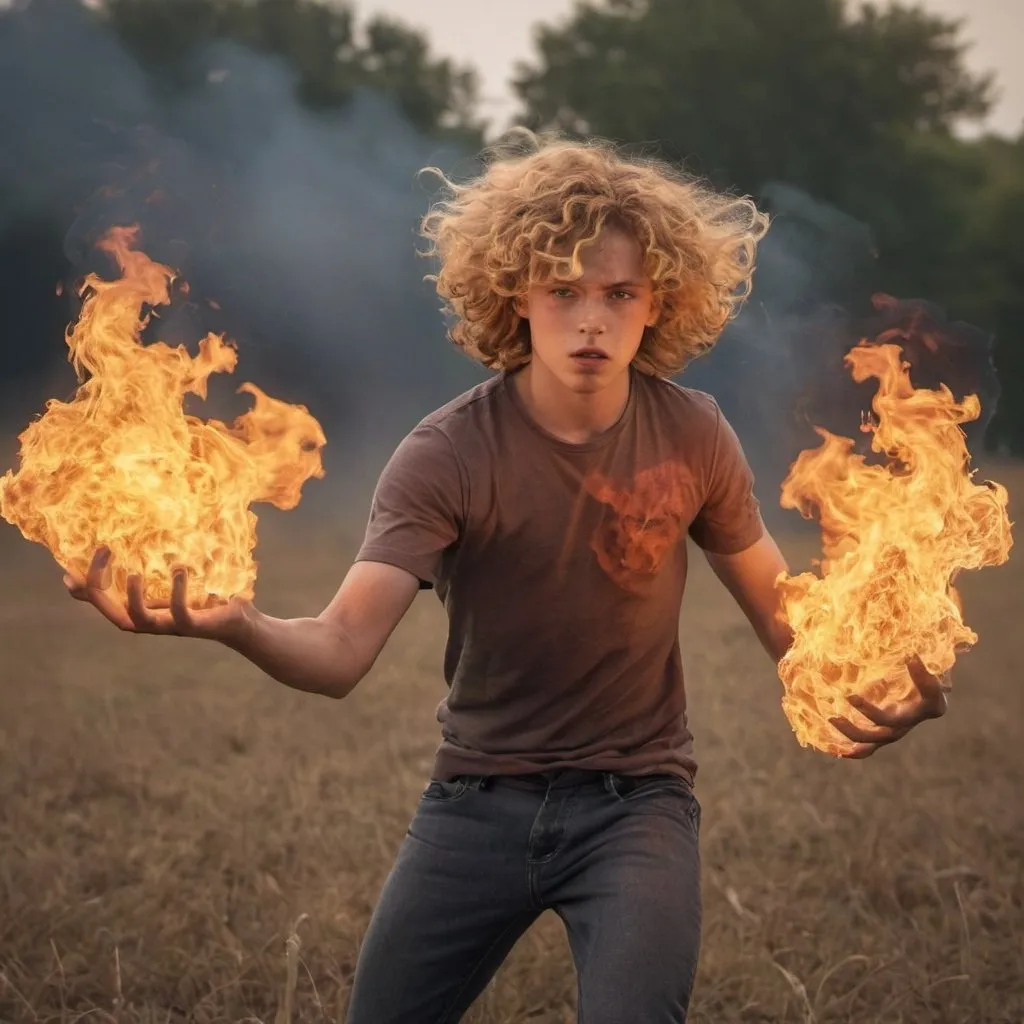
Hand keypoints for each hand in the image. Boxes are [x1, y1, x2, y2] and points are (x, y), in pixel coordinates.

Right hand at [64, 546, 254, 644]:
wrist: (236, 619)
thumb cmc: (200, 597)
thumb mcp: (169, 582)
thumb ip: (150, 572)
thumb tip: (134, 547)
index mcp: (138, 608)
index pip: (101, 601)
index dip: (82, 588)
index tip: (69, 568)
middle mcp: (149, 621)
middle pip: (110, 611)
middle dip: (99, 584)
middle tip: (105, 550)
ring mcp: (169, 626)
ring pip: (137, 620)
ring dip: (132, 597)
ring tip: (134, 571)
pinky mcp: (193, 626)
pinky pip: (178, 614)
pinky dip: (176, 593)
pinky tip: (178, 569)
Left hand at [829, 655, 950, 758]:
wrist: (921, 699)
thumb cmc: (922, 676)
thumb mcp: (927, 666)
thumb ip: (921, 662)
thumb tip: (910, 652)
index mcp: (931, 703)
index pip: (930, 691)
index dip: (922, 676)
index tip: (911, 656)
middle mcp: (913, 721)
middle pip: (892, 723)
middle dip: (870, 712)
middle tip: (850, 696)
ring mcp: (897, 731)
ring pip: (876, 739)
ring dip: (853, 732)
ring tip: (832, 719)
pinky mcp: (883, 736)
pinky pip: (869, 749)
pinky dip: (855, 751)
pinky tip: (838, 751)